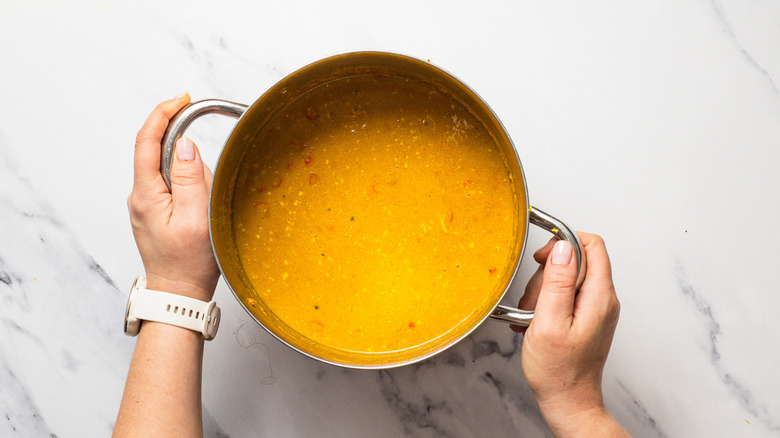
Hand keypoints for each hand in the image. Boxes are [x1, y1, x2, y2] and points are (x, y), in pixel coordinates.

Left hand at [127, 93, 219, 301]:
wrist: (178, 294)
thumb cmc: (188, 264)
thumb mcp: (196, 218)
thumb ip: (189, 178)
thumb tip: (184, 144)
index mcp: (146, 194)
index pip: (147, 141)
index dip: (163, 114)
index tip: (181, 99)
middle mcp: (140, 196)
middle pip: (165, 156)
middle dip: (193, 165)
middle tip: (209, 193)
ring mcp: (147, 205)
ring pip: (175, 173)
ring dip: (196, 184)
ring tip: (205, 213)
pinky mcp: (156, 212)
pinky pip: (177, 189)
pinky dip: (193, 194)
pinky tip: (200, 216)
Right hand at [515, 233, 626, 436]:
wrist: (568, 401)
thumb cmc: (558, 370)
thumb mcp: (549, 321)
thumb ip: (558, 281)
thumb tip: (564, 247)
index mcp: (599, 296)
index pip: (592, 245)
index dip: (564, 244)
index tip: (541, 259)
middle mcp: (603, 299)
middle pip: (576, 260)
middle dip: (547, 273)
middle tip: (533, 298)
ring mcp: (596, 308)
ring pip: (567, 277)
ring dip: (543, 290)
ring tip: (532, 314)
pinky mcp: (586, 317)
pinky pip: (565, 295)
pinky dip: (546, 302)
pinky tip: (536, 320)